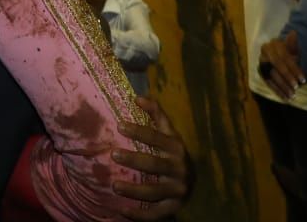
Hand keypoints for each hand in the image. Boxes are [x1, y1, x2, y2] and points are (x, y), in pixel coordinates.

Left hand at [109, 97, 192, 218]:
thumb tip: (138, 97)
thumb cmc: (174, 155)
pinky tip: (122, 210)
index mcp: (177, 148)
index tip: (119, 125)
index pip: (157, 138)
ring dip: (133, 190)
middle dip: (134, 159)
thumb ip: (157, 115)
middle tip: (113, 154)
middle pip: (154, 164)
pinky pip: (155, 214)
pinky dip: (139, 214)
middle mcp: (179, 169)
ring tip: (113, 184)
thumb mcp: (170, 134)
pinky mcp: (173, 208)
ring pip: (153, 191)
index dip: (139, 131)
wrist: (193, 184)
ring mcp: (177, 191)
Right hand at [260, 32, 306, 99]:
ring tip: (292, 96)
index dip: (294, 69)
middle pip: (277, 66)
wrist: (280, 51)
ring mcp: (262, 62)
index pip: (284, 57)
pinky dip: (277, 91)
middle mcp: (265, 51)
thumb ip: (294, 43)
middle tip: (297, 87)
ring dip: (282, 87)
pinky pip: (268, 82)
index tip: (303, 79)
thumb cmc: (291, 49)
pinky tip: (285, 97)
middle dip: (287, 77)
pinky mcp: (261, 72)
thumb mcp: (295, 45)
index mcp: (275, 43)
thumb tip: (294, 34)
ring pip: (272, 75)